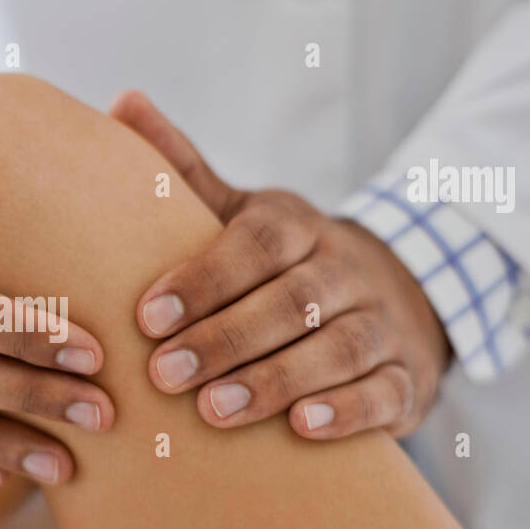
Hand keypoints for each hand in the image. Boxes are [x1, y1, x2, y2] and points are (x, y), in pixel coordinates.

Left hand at [111, 91, 449, 438]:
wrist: (395, 297)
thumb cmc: (285, 264)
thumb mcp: (242, 215)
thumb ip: (184, 173)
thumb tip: (123, 101)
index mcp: (298, 227)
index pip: (257, 243)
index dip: (205, 278)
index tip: (147, 316)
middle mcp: (344, 269)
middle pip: (292, 299)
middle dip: (226, 339)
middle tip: (164, 375)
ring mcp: (381, 323)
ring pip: (338, 347)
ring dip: (276, 379)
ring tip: (215, 411)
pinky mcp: (405, 377)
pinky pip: (384, 391)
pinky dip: (347, 410)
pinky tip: (302, 427)